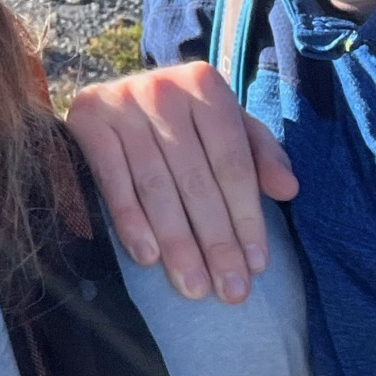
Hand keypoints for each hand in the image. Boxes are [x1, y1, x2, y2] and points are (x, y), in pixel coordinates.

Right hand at [66, 64, 297, 302]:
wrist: (111, 98)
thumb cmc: (182, 122)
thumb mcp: (226, 127)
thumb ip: (260, 154)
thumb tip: (288, 189)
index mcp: (204, 84)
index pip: (232, 161)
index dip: (246, 216)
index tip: (257, 265)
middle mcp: (162, 87)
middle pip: (196, 178)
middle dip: (216, 240)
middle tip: (230, 291)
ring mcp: (120, 101)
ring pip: (156, 185)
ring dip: (177, 242)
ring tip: (194, 286)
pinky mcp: (86, 119)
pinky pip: (113, 180)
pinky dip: (130, 220)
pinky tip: (148, 257)